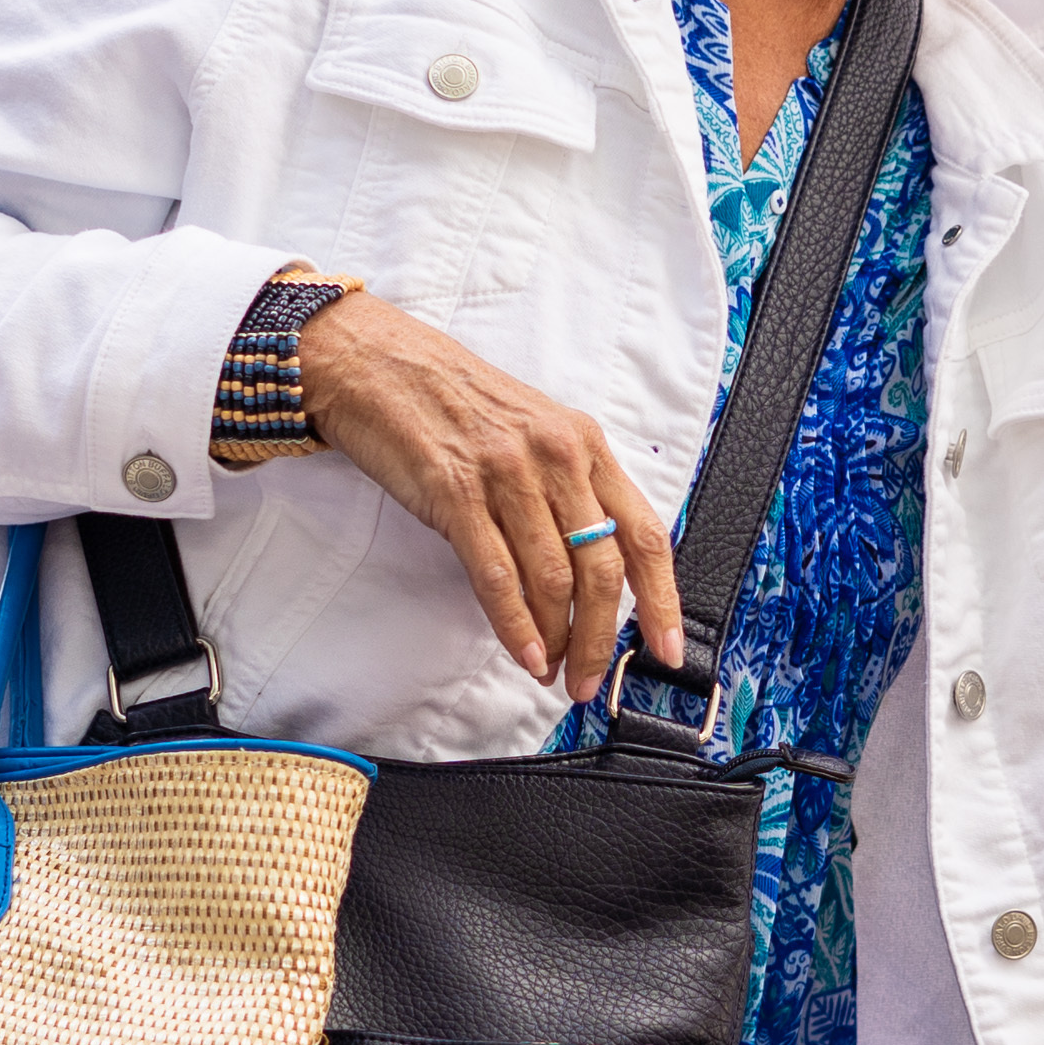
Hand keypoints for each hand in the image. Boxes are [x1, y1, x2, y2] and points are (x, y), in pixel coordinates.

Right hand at [293, 291, 686, 698]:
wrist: (376, 365)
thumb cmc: (452, 402)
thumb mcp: (532, 432)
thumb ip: (568, 492)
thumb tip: (592, 575)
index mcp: (585, 444)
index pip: (644, 534)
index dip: (662, 600)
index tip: (667, 648)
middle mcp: (557, 456)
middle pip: (601, 569)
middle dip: (602, 637)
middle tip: (591, 679)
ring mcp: (508, 474)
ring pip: (553, 579)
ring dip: (558, 640)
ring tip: (553, 672)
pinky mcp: (456, 493)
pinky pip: (498, 576)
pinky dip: (515, 627)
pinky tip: (525, 655)